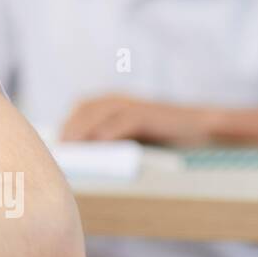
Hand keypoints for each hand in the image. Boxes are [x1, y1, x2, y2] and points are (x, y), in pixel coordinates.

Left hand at [60, 95, 213, 146]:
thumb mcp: (131, 138)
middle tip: (62, 149)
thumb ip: (109, 141)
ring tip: (74, 147)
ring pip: (100, 112)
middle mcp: (120, 101)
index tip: (57, 144)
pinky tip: (100, 142)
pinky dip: (111, 130)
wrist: (200, 129)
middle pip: (85, 109)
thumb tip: (86, 156)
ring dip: (84, 128)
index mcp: (112, 104)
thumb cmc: (163, 137)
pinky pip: (125, 119)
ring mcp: (135, 105)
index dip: (67, 124)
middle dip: (71, 127)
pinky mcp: (149, 114)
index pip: (81, 109)